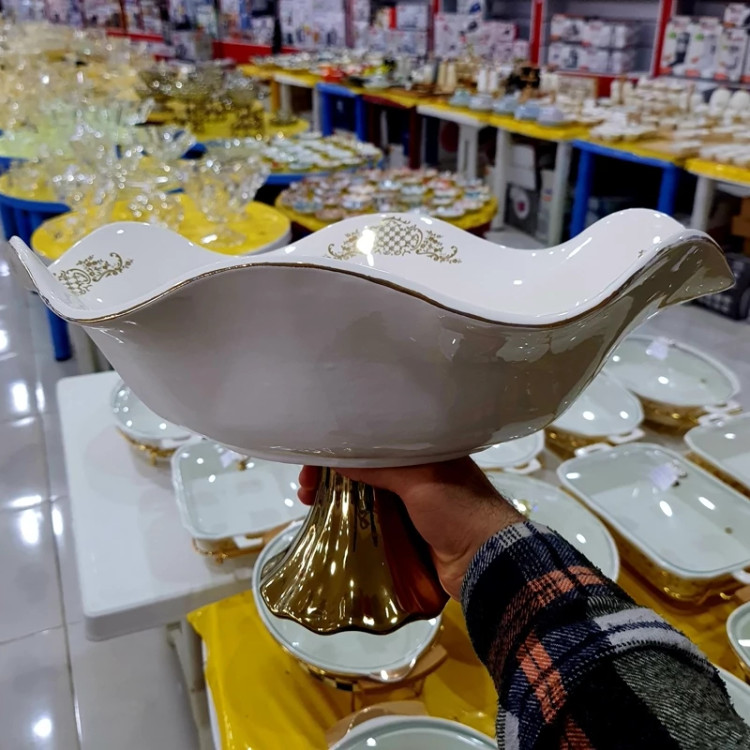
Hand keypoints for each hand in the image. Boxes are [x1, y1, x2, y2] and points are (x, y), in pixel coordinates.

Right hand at [297, 458, 522, 599]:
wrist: (487, 562)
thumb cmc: (458, 510)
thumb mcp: (420, 479)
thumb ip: (379, 466)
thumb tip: (335, 457)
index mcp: (425, 449)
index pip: (374, 438)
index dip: (342, 445)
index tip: (314, 457)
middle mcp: (416, 471)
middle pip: (364, 465)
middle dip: (333, 472)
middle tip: (304, 485)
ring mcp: (411, 502)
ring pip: (364, 492)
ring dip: (336, 495)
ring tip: (307, 502)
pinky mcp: (406, 529)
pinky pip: (371, 517)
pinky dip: (349, 516)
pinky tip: (327, 520)